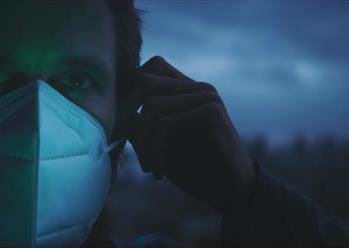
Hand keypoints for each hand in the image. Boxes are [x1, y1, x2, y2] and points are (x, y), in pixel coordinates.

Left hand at [127, 56, 255, 212]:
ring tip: (149, 168)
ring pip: (152, 106)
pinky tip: (158, 173)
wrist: (229, 191)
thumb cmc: (192, 168)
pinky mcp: (211, 112)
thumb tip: (118, 110)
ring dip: (143, 143)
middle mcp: (198, 87)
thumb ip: (142, 121)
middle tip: (134, 152)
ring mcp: (206, 97)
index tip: (124, 128)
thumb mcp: (159, 142)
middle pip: (145, 82)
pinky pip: (165, 124)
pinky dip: (155, 151)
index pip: (150, 68)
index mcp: (187, 90)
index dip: (129, 92)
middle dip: (130, 118)